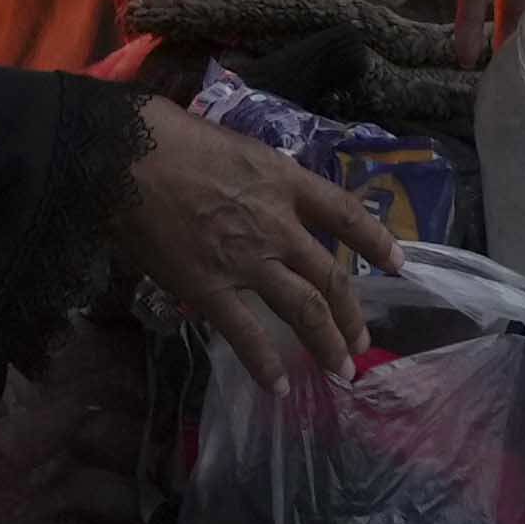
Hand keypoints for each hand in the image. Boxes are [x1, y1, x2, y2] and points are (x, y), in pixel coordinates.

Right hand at [114, 99, 386, 394]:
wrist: (125, 156)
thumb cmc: (170, 137)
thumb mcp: (233, 147)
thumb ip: (258, 177)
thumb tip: (262, 193)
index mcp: (285, 181)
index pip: (346, 214)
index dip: (376, 241)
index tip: (399, 263)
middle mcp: (278, 224)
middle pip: (331, 276)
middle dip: (352, 315)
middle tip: (363, 343)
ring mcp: (247, 260)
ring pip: (304, 309)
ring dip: (327, 344)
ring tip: (341, 372)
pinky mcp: (210, 289)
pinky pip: (246, 335)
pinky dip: (265, 365)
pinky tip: (278, 386)